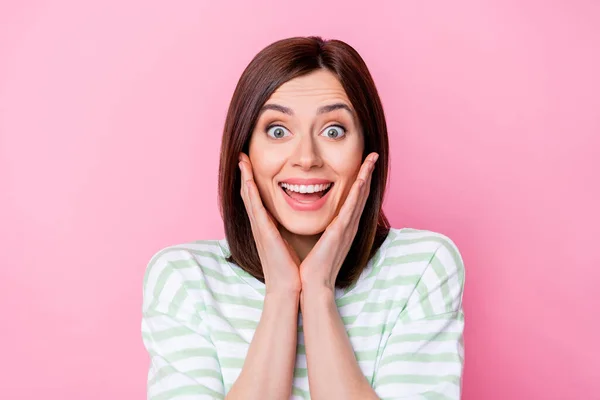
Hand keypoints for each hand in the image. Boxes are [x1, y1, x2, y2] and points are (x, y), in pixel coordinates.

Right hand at [238, 153, 301, 294]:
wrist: (288, 288)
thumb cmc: (290, 268)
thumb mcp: (286, 242)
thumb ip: (284, 230)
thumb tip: (289, 220)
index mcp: (265, 226)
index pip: (256, 198)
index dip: (251, 180)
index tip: (249, 162)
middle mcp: (259, 225)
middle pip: (248, 194)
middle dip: (244, 174)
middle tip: (240, 155)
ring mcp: (259, 229)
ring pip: (249, 198)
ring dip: (244, 178)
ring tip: (241, 160)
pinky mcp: (264, 234)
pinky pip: (256, 210)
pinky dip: (250, 194)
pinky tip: (247, 181)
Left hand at [299, 152, 378, 291]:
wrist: (313, 285)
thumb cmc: (313, 266)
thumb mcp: (320, 242)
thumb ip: (323, 229)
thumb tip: (320, 220)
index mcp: (343, 227)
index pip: (354, 199)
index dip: (360, 181)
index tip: (363, 164)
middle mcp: (349, 226)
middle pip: (361, 194)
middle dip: (367, 174)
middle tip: (372, 155)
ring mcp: (347, 229)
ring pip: (359, 197)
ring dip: (366, 177)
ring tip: (371, 160)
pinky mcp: (340, 233)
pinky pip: (351, 209)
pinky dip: (357, 194)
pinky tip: (361, 180)